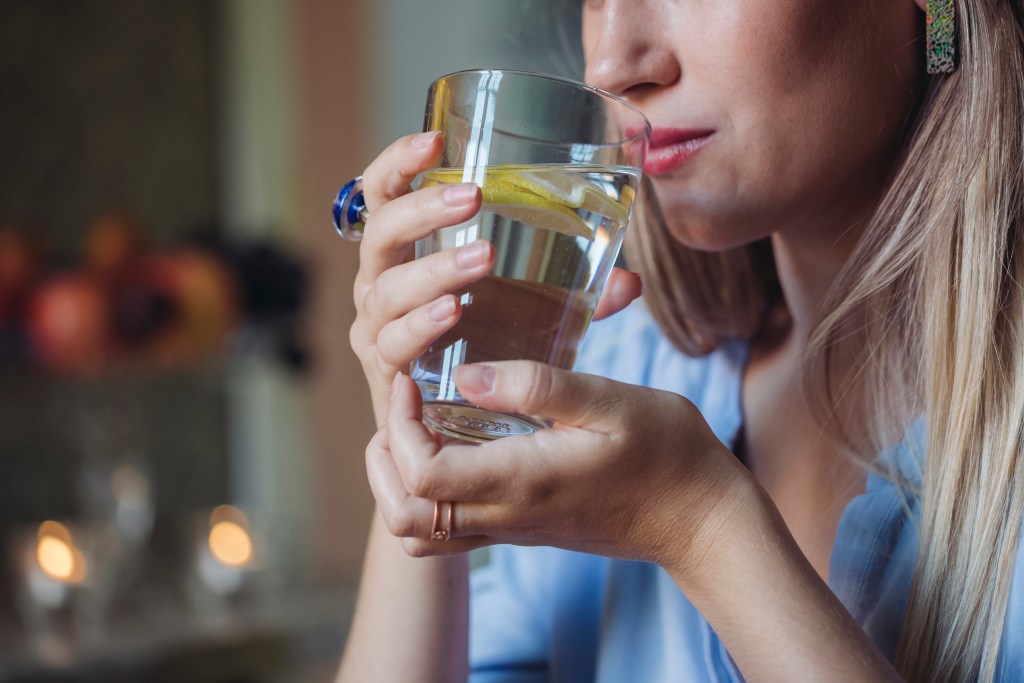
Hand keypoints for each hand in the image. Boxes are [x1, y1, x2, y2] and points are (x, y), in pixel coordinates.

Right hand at [348, 133, 642, 421]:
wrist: (458, 424)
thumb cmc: (487, 347)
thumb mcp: (532, 308)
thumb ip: (575, 292)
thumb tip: (630, 281)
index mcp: (404, 251)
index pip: (382, 194)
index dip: (398, 163)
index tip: (434, 142)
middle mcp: (380, 283)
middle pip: (380, 234)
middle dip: (423, 211)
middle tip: (473, 198)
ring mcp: (376, 328)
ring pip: (387, 289)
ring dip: (434, 269)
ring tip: (483, 259)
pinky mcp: (384, 373)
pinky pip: (393, 344)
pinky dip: (421, 326)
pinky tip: (453, 313)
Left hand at [366, 362, 751, 573]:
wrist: (700, 518)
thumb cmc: (666, 453)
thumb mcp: (611, 401)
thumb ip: (537, 386)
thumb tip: (466, 375)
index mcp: (522, 480)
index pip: (423, 475)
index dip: (402, 426)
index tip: (415, 380)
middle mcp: (507, 515)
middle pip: (404, 519)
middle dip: (384, 461)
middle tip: (405, 405)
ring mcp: (512, 530)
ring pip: (420, 536)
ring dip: (399, 484)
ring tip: (417, 427)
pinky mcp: (522, 530)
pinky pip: (451, 533)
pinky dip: (428, 497)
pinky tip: (454, 448)